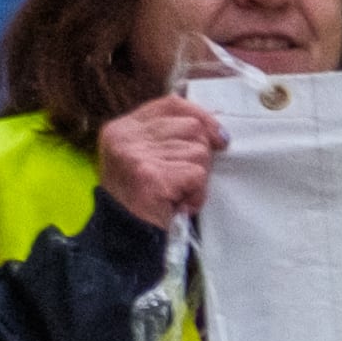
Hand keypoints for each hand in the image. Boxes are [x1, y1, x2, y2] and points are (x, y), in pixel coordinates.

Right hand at [96, 96, 218, 229]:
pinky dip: (197, 193)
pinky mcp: (151, 176)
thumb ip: (170, 136)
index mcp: (123, 128)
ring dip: (198, 178)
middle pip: (192, 127)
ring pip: (199, 152)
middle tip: (185, 178)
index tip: (218, 136)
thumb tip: (216, 129)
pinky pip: (197, 175)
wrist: (124, 237)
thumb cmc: (142, 198)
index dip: (202, 117)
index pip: (172, 104)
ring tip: (179, 193)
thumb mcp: (147, 156)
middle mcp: (126, 137)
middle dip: (200, 154)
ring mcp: (137, 155)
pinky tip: (181, 203)